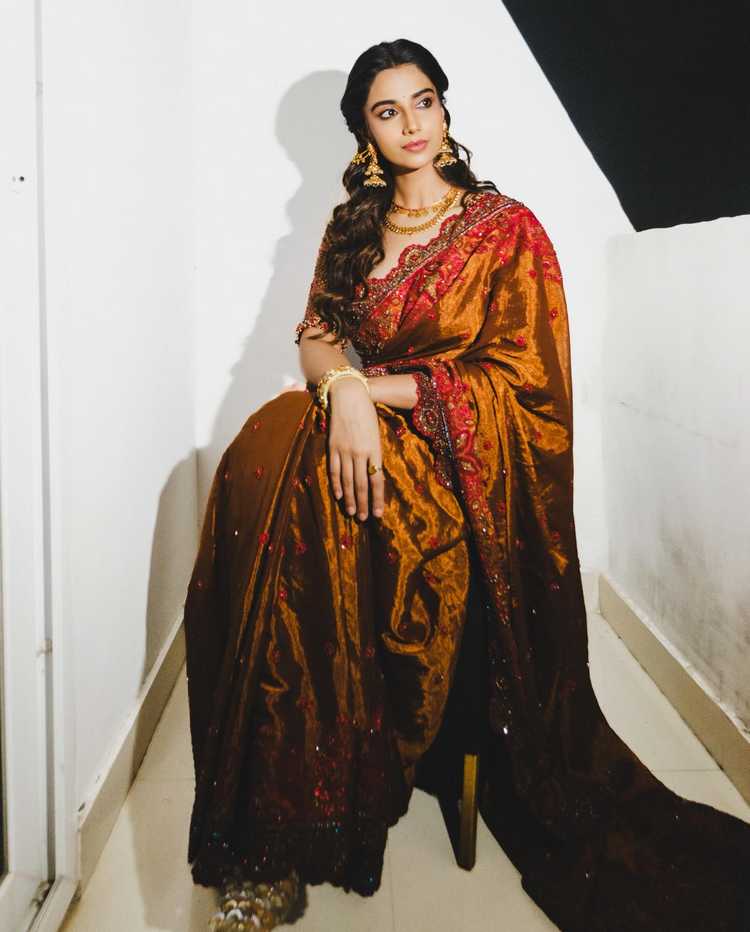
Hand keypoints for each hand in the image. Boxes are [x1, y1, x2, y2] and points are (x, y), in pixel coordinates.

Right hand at [326, 377, 384, 519]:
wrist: (348, 396)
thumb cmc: (367, 413)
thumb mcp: (376, 433)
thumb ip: (375, 454)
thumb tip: (375, 475)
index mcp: (374, 450)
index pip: (377, 480)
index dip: (377, 499)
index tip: (377, 514)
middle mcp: (359, 453)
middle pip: (362, 484)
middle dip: (363, 504)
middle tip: (364, 519)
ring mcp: (345, 451)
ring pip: (348, 481)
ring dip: (350, 499)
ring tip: (352, 513)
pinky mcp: (333, 447)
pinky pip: (335, 470)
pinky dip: (337, 484)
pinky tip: (339, 495)